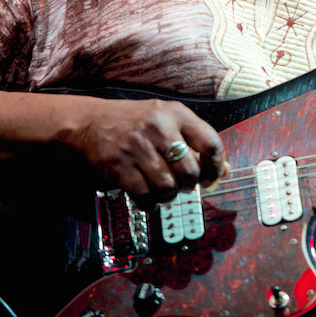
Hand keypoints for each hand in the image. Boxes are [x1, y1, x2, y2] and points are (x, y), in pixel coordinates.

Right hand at [59, 95, 227, 206]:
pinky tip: (147, 197)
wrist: (89, 123)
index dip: (216, 166)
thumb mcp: (168, 121)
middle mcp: (158, 127)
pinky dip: (149, 203)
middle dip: (190, 184)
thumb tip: (225, 171)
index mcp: (176, 113)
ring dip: (169, 195)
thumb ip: (196, 142)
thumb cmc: (136, 124)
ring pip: (168, 186)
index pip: (210, 142)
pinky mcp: (118, 167)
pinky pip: (144, 196)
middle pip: (190, 170)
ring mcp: (137, 147)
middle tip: (182, 184)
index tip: (212, 178)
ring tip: (164, 190)